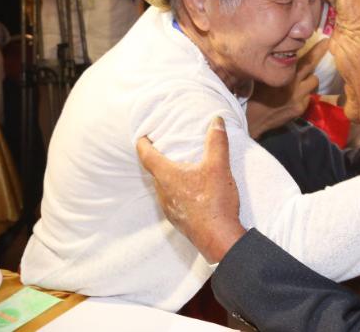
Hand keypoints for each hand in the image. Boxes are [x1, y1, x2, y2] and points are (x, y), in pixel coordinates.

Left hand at [137, 117, 244, 262]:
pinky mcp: (178, 219)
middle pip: (154, 171)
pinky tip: (191, 192)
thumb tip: (216, 121)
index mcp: (167, 176)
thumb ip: (217, 142)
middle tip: (163, 148)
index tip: (141, 136)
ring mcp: (169, 207)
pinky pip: (172, 199)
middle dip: (157, 159)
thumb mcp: (219, 167)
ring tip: (179, 168)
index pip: (147, 156)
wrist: (218, 238)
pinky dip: (177, 191)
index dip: (142, 144)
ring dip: (168, 176)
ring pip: (163, 187)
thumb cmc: (214, 202)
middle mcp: (163, 191)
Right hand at [246, 40, 327, 138]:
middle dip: (319, 55)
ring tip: (299, 81)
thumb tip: (287, 54)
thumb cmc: (254, 94)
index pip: (305, 59)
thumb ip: (276, 67)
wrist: (252, 118)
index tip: (326, 40)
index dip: (317, 50)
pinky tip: (293, 97)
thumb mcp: (263, 76)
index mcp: (285, 75)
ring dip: (308, 79)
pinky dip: (303, 94)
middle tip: (327, 45)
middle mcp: (294, 86)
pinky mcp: (300, 109)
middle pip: (312, 68)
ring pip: (313, 82)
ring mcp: (299, 98)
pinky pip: (308, 97)